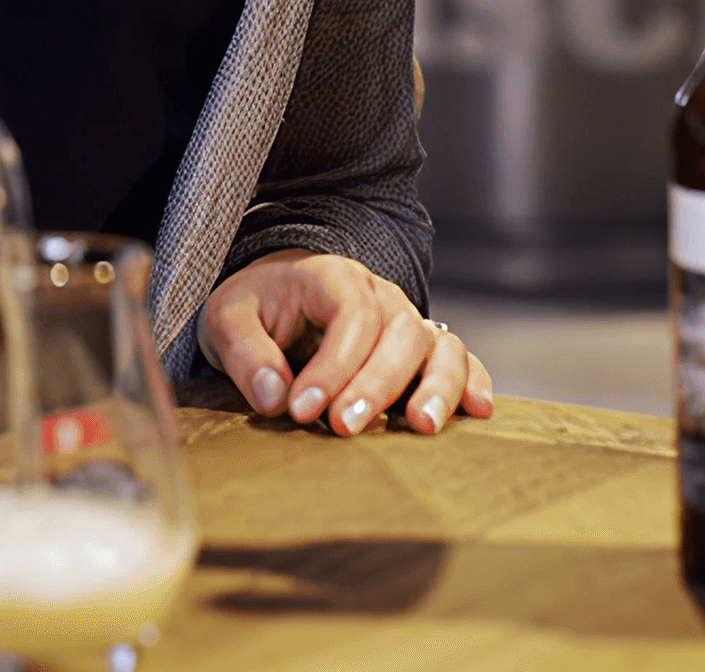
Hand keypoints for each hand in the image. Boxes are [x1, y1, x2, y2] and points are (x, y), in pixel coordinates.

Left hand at [197, 250, 494, 438]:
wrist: (276, 298)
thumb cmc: (254, 309)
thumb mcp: (227, 320)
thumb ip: (245, 353)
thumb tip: (274, 397)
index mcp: (333, 276)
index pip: (350, 317)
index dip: (332, 366)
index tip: (301, 409)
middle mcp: (381, 294)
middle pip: (400, 333)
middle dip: (376, 385)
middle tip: (343, 428)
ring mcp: (407, 321)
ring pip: (439, 345)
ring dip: (436, 386)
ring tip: (420, 426)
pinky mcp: (422, 350)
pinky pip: (461, 359)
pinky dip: (473, 382)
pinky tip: (476, 412)